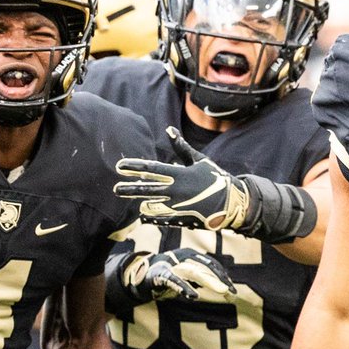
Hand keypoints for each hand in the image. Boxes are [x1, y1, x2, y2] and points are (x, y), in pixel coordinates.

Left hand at [115, 127, 249, 230]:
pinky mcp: (182, 218)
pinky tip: (143, 216)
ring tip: (133, 200)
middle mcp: (176, 191)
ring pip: (152, 205)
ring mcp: (178, 207)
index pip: (151, 170)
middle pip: (147, 189)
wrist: (233, 202)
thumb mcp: (200, 160)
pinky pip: (162, 219)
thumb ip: (181, 147)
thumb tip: (169, 130)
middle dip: (130, 189)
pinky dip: (152, 217)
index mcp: (180, 174)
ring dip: (142, 202)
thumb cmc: (216, 178)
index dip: (134, 168)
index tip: (119, 167)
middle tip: (115, 189)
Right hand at [122, 249, 236, 303]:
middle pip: (205, 267)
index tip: (231, 289)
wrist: (142, 274)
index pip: (211, 264)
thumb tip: (223, 286)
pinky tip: (193, 296)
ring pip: (193, 272)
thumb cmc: (169, 274)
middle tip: (231, 292)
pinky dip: (184, 288)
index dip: (222, 275)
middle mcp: (183, 256)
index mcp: (191, 254)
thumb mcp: (188, 274)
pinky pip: (175, 281)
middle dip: (220, 279)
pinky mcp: (161, 274)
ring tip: (221, 290)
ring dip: (209, 281)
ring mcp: (172, 264)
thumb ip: (202, 278)